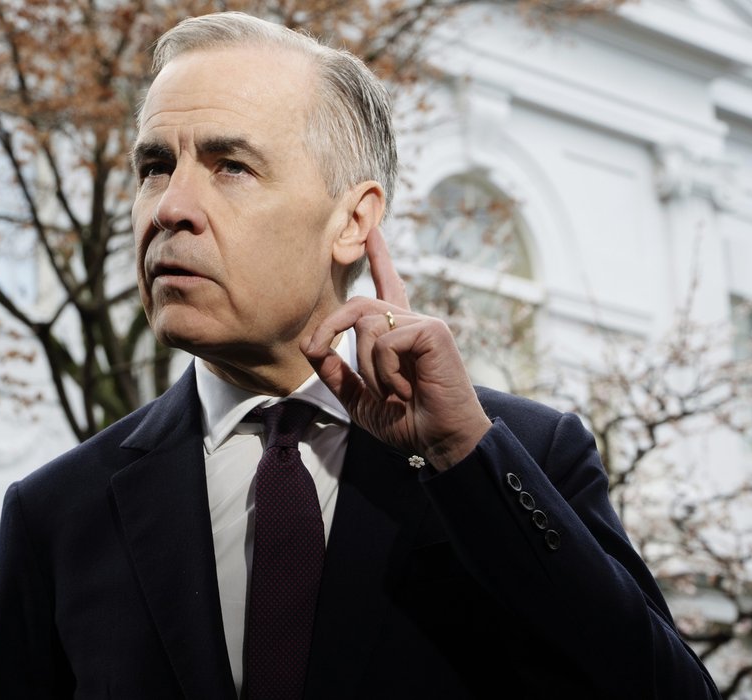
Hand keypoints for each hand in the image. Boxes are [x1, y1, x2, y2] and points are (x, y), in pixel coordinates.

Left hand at [301, 228, 491, 469]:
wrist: (441, 441)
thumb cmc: (409, 422)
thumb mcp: (360, 399)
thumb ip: (336, 373)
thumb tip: (310, 346)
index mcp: (398, 336)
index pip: (386, 288)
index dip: (379, 259)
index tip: (372, 232)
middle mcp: (411, 323)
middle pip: (358, 305)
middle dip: (329, 326)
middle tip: (316, 349)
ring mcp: (423, 325)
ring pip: (367, 326)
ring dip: (368, 369)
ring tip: (393, 393)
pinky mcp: (433, 332)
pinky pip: (386, 340)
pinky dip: (386, 372)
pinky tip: (406, 389)